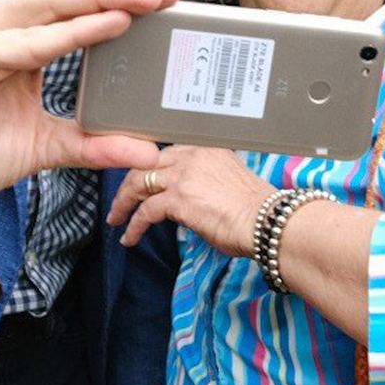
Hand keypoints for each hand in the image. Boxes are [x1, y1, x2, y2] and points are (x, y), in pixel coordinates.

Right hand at [0, 0, 180, 215]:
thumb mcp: (36, 149)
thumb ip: (89, 144)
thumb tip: (147, 148)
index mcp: (15, 40)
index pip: (75, 8)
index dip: (121, 0)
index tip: (169, 1)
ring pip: (48, 5)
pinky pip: (22, 44)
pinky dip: (65, 34)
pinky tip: (102, 27)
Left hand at [106, 146, 272, 256]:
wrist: (268, 221)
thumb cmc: (256, 210)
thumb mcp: (228, 179)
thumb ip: (203, 178)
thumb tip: (186, 196)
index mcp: (205, 147)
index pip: (164, 152)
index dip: (146, 167)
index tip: (139, 181)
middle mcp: (191, 155)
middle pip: (145, 164)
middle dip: (128, 184)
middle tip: (120, 201)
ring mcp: (183, 175)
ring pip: (138, 184)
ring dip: (123, 203)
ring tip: (117, 219)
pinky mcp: (178, 198)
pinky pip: (145, 212)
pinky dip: (134, 226)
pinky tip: (130, 237)